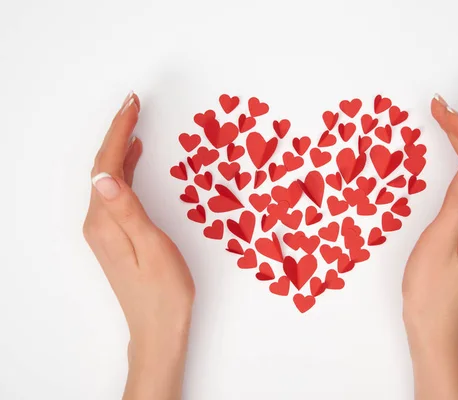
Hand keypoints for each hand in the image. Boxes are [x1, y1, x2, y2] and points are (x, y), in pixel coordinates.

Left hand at [83, 93, 194, 399]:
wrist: (159, 328)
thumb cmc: (164, 291)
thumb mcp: (152, 247)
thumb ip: (128, 210)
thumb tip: (104, 174)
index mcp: (106, 221)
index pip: (107, 165)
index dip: (119, 131)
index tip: (133, 103)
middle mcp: (98, 222)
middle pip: (104, 166)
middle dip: (117, 132)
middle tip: (134, 103)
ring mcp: (104, 229)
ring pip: (109, 177)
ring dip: (120, 147)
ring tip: (136, 121)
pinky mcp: (114, 235)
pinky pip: (116, 192)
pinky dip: (126, 169)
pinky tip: (136, 159)